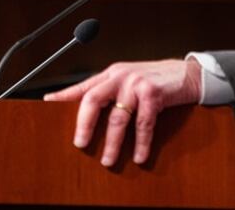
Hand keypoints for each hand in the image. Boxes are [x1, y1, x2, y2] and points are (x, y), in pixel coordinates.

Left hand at [44, 58, 201, 166]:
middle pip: (94, 99)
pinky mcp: (154, 94)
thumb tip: (85, 110)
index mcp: (111, 74)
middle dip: (84, 124)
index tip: (47, 103)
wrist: (188, 74)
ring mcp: (136, 84)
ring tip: (108, 160)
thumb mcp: (128, 80)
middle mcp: (120, 76)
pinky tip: (138, 156)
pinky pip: (144, 124)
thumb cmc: (155, 80)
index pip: (83, 86)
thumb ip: (109, 91)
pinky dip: (140, 143)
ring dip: (112, 142)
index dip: (64, 95)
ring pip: (118, 118)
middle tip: (80, 144)